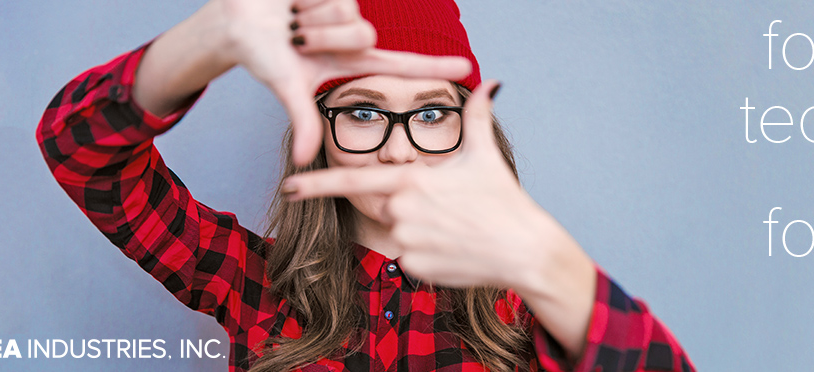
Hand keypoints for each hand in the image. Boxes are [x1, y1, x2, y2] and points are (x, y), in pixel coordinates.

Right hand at [218, 0, 471, 165]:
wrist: (234, 19)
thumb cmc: (259, 52)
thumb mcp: (287, 87)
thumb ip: (303, 121)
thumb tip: (303, 161)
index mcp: (351, 60)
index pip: (401, 64)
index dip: (433, 67)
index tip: (468, 68)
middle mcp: (354, 35)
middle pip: (364, 35)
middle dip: (325, 39)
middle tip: (297, 39)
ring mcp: (346, 10)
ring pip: (350, 13)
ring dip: (314, 20)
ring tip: (293, 20)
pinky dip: (308, 2)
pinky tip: (294, 3)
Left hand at [282, 81, 560, 287]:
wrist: (524, 250)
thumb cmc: (505, 201)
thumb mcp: (485, 155)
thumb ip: (477, 117)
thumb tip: (490, 83)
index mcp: (411, 180)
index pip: (352, 181)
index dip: (316, 184)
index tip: (289, 186)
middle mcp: (402, 211)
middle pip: (385, 207)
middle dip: (407, 207)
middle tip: (446, 211)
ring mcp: (407, 242)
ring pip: (400, 232)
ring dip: (421, 230)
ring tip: (458, 229)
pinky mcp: (416, 268)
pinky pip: (410, 258)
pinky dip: (429, 253)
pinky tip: (457, 249)